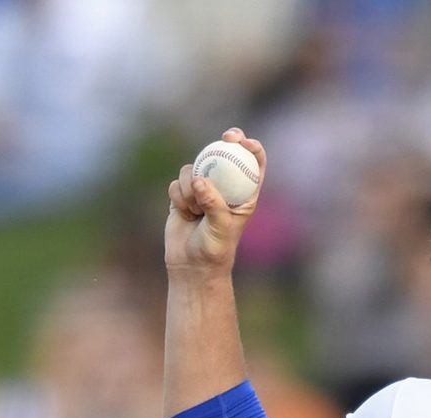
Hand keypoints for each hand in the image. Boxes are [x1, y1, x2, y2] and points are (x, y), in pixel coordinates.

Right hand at [164, 128, 264, 273]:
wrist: (192, 266)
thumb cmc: (214, 250)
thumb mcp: (220, 227)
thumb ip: (212, 203)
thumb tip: (199, 180)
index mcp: (244, 195)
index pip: (253, 164)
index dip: (251, 147)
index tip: (243, 141)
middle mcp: (224, 188)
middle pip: (224, 155)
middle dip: (225, 143)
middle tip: (226, 137)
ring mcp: (202, 189)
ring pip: (194, 169)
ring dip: (191, 186)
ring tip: (196, 210)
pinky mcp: (183, 195)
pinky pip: (177, 183)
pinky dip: (178, 196)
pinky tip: (185, 213)